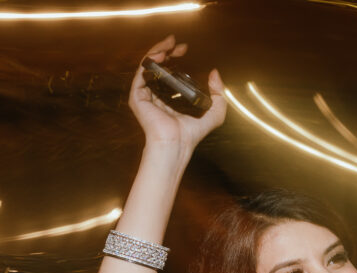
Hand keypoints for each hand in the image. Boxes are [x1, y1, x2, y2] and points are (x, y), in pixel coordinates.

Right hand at [129, 35, 226, 151]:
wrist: (177, 144)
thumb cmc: (192, 133)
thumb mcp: (215, 112)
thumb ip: (218, 93)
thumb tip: (215, 73)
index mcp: (171, 98)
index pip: (170, 71)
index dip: (176, 57)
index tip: (184, 48)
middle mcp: (157, 95)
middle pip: (158, 66)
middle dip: (166, 50)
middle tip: (176, 43)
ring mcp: (146, 96)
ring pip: (148, 67)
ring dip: (156, 51)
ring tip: (168, 44)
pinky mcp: (138, 97)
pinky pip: (141, 73)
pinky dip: (149, 61)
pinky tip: (160, 54)